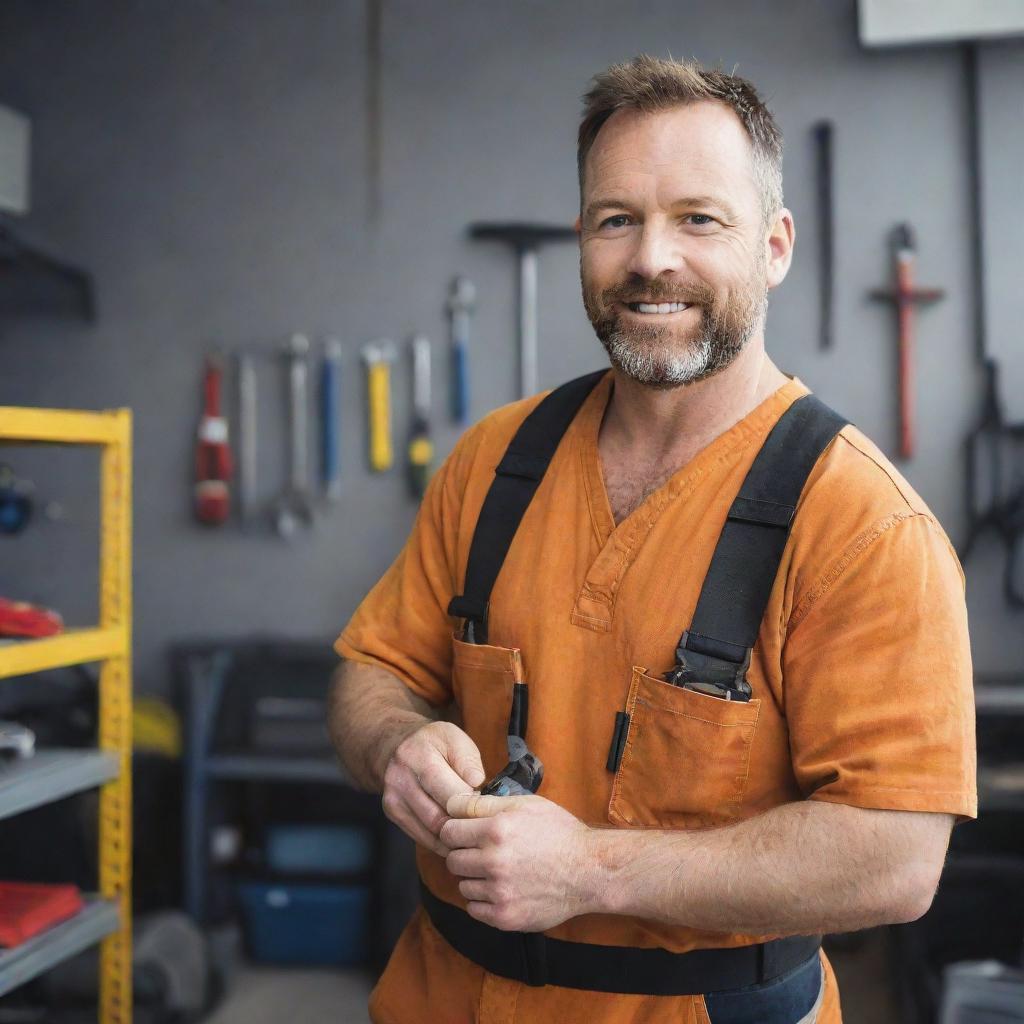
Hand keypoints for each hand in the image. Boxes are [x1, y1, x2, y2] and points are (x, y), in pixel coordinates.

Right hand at [381, 721, 485, 856]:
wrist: (395, 744)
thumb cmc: (432, 742)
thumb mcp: (454, 737)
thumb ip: (468, 761)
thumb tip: (476, 787)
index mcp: (418, 756)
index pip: (450, 794)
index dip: (473, 807)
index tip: (488, 809)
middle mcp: (400, 779)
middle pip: (439, 818)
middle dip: (466, 825)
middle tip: (485, 826)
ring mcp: (394, 799)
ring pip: (431, 832)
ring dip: (455, 837)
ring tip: (475, 832)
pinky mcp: (393, 814)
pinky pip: (422, 837)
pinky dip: (442, 841)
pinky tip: (457, 836)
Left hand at [441, 792, 595, 931]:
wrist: (588, 870)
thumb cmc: (558, 832)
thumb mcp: (524, 804)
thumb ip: (483, 804)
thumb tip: (451, 805)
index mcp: (496, 830)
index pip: (448, 832)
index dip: (456, 831)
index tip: (467, 833)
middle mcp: (493, 861)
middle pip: (452, 860)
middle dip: (464, 854)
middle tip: (484, 853)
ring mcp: (498, 892)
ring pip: (463, 885)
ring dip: (474, 878)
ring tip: (499, 871)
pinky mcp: (505, 917)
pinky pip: (474, 909)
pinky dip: (483, 900)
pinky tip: (502, 889)